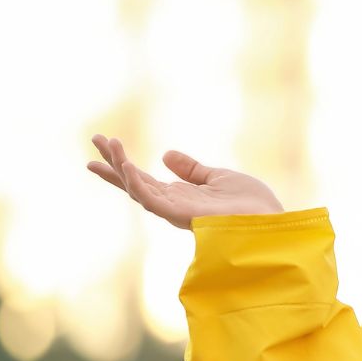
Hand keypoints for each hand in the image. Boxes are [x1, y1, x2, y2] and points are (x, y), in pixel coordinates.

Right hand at [87, 134, 283, 229]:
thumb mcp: (218, 178)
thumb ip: (191, 170)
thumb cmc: (250, 205)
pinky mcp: (180, 215)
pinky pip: (151, 199)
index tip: (106, 144)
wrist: (268, 221)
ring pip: (138, 188)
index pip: (143, 179)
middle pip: (133, 182)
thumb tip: (165, 154)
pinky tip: (126, 165)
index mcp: (179, 196)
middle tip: (93, 139)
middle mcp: (172, 205)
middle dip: (113, 163)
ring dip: (121, 166)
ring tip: (109, 143)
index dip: (123, 163)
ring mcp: (174, 211)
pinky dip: (137, 183)